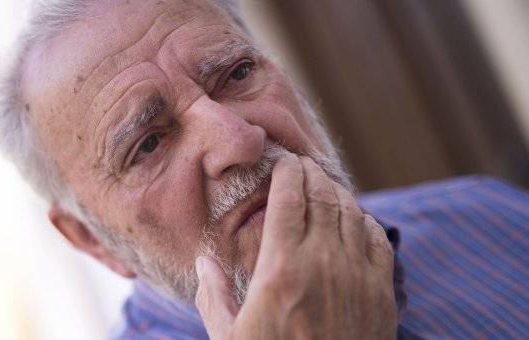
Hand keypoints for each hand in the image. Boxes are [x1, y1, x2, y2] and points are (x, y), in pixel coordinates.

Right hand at [195, 154, 396, 338]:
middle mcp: (322, 263)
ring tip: (324, 186)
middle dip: (312, 173)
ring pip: (351, 212)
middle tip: (303, 166)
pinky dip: (364, 220)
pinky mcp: (381, 293)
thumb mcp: (228, 337)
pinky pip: (377, 239)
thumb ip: (213, 294)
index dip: (288, 172)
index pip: (288, 198)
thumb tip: (203, 261)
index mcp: (280, 269)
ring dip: (337, 192)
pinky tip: (353, 218)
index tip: (285, 161)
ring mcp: (356, 276)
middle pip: (322, 196)